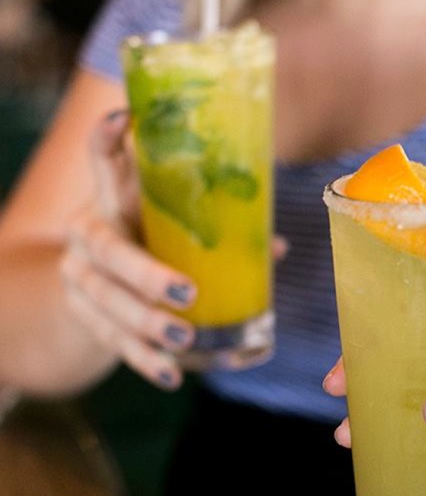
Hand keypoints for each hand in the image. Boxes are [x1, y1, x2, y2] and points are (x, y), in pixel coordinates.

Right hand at [58, 110, 288, 389]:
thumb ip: (218, 227)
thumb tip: (276, 245)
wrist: (93, 281)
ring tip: (185, 338)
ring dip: (146, 325)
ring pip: (107, 302)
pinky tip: (172, 374)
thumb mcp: (171, 224)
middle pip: (107, 251)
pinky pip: (111, 342)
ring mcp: (80, 277)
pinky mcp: (84, 315)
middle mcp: (88, 233)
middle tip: (186, 293)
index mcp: (113, 199)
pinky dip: (143, 361)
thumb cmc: (148, 241)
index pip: (103, 162)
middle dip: (145, 273)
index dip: (107, 141)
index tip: (123, 120)